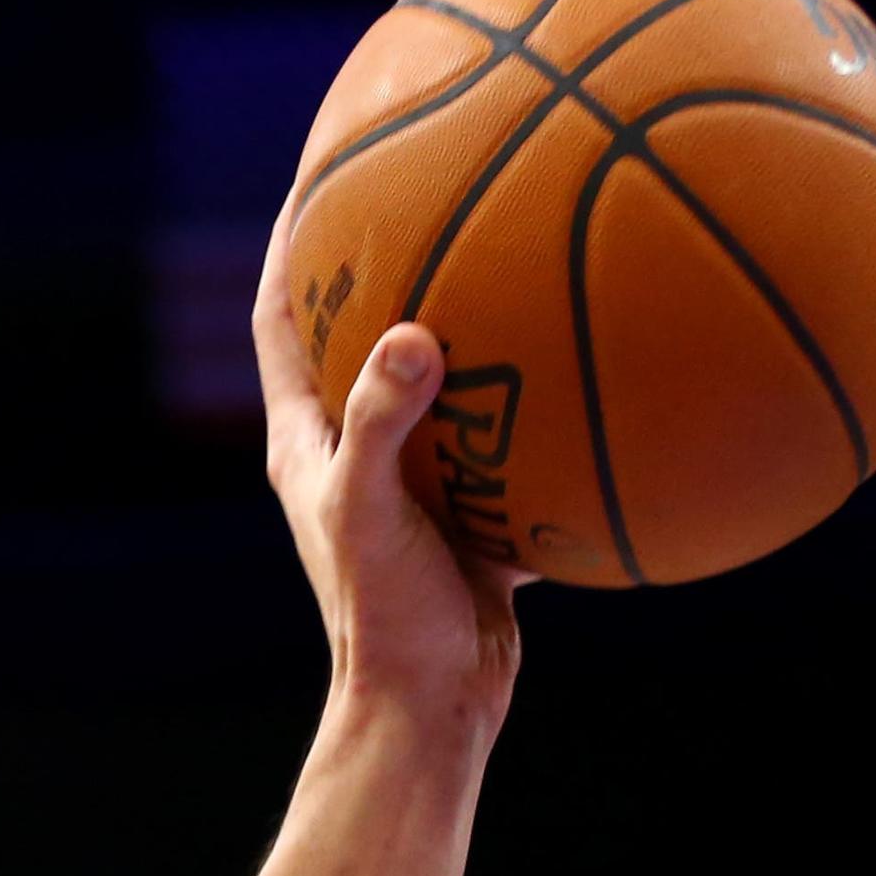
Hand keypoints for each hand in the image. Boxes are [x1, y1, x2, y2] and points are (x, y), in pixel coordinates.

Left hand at [253, 210, 529, 729]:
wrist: (433, 705)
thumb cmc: (382, 614)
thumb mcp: (371, 509)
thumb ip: (384, 421)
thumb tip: (412, 336)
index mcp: (305, 439)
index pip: (278, 316)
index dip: (288, 241)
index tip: (316, 170)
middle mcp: (354, 449)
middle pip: (360, 331)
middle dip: (388, 260)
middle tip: (430, 186)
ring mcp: (416, 480)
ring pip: (443, 383)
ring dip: (473, 327)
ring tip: (522, 252)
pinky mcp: (471, 513)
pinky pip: (511, 439)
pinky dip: (543, 403)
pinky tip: (597, 356)